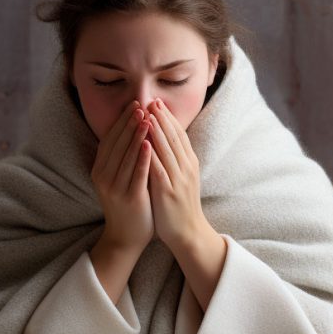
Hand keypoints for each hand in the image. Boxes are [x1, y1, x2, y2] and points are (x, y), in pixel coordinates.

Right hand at [90, 100, 153, 253]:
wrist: (126, 238)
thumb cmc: (128, 204)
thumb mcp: (119, 178)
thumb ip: (122, 157)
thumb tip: (131, 130)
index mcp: (100, 170)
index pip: (110, 139)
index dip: (121, 121)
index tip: (134, 105)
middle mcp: (103, 177)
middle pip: (117, 144)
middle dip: (129, 123)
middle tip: (141, 105)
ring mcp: (115, 188)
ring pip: (126, 156)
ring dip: (136, 136)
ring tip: (146, 118)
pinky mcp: (129, 198)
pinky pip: (136, 174)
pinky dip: (142, 158)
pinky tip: (150, 144)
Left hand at [145, 98, 207, 253]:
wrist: (189, 233)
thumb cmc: (180, 207)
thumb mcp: (181, 180)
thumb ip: (175, 161)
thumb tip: (163, 142)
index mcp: (189, 164)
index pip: (179, 135)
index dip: (168, 118)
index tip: (158, 103)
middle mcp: (186, 168)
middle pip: (174, 137)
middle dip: (162, 118)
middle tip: (152, 100)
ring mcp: (179, 179)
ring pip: (167, 150)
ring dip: (156, 130)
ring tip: (147, 114)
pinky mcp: (169, 191)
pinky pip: (158, 169)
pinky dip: (151, 154)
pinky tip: (142, 143)